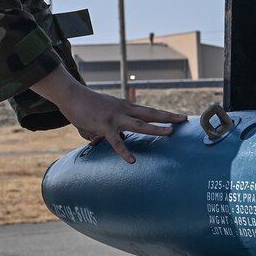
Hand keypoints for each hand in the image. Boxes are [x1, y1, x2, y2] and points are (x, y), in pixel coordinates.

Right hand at [30, 67, 186, 163]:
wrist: (71, 95)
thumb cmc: (83, 105)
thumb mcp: (99, 115)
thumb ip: (101, 129)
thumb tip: (95, 141)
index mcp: (125, 106)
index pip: (148, 110)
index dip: (164, 114)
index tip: (178, 116)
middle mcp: (124, 109)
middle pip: (151, 113)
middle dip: (168, 117)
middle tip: (184, 119)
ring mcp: (115, 117)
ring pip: (140, 124)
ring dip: (156, 128)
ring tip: (169, 132)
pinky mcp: (104, 126)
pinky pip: (117, 141)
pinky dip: (124, 151)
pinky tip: (132, 160)